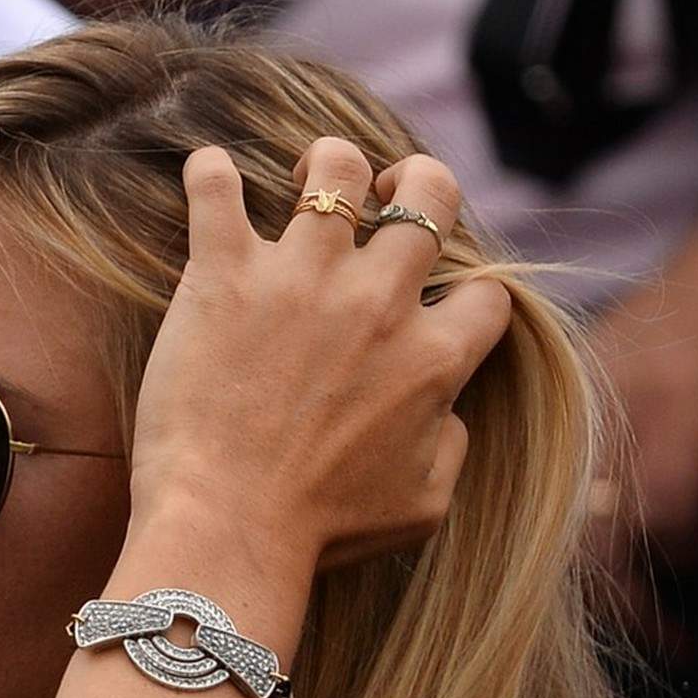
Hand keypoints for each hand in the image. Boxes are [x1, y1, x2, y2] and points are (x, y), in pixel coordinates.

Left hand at [128, 139, 513, 575]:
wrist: (229, 530)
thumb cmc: (323, 532)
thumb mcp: (422, 506)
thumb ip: (451, 445)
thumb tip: (447, 410)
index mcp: (432, 359)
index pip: (487, 294)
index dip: (473, 298)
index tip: (446, 309)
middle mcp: (378, 302)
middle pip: (430, 193)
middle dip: (418, 184)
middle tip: (385, 201)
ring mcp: (301, 279)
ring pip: (338, 168)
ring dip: (329, 165)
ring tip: (306, 182)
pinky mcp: (225, 274)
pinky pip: (216, 186)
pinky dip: (210, 172)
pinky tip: (209, 173)